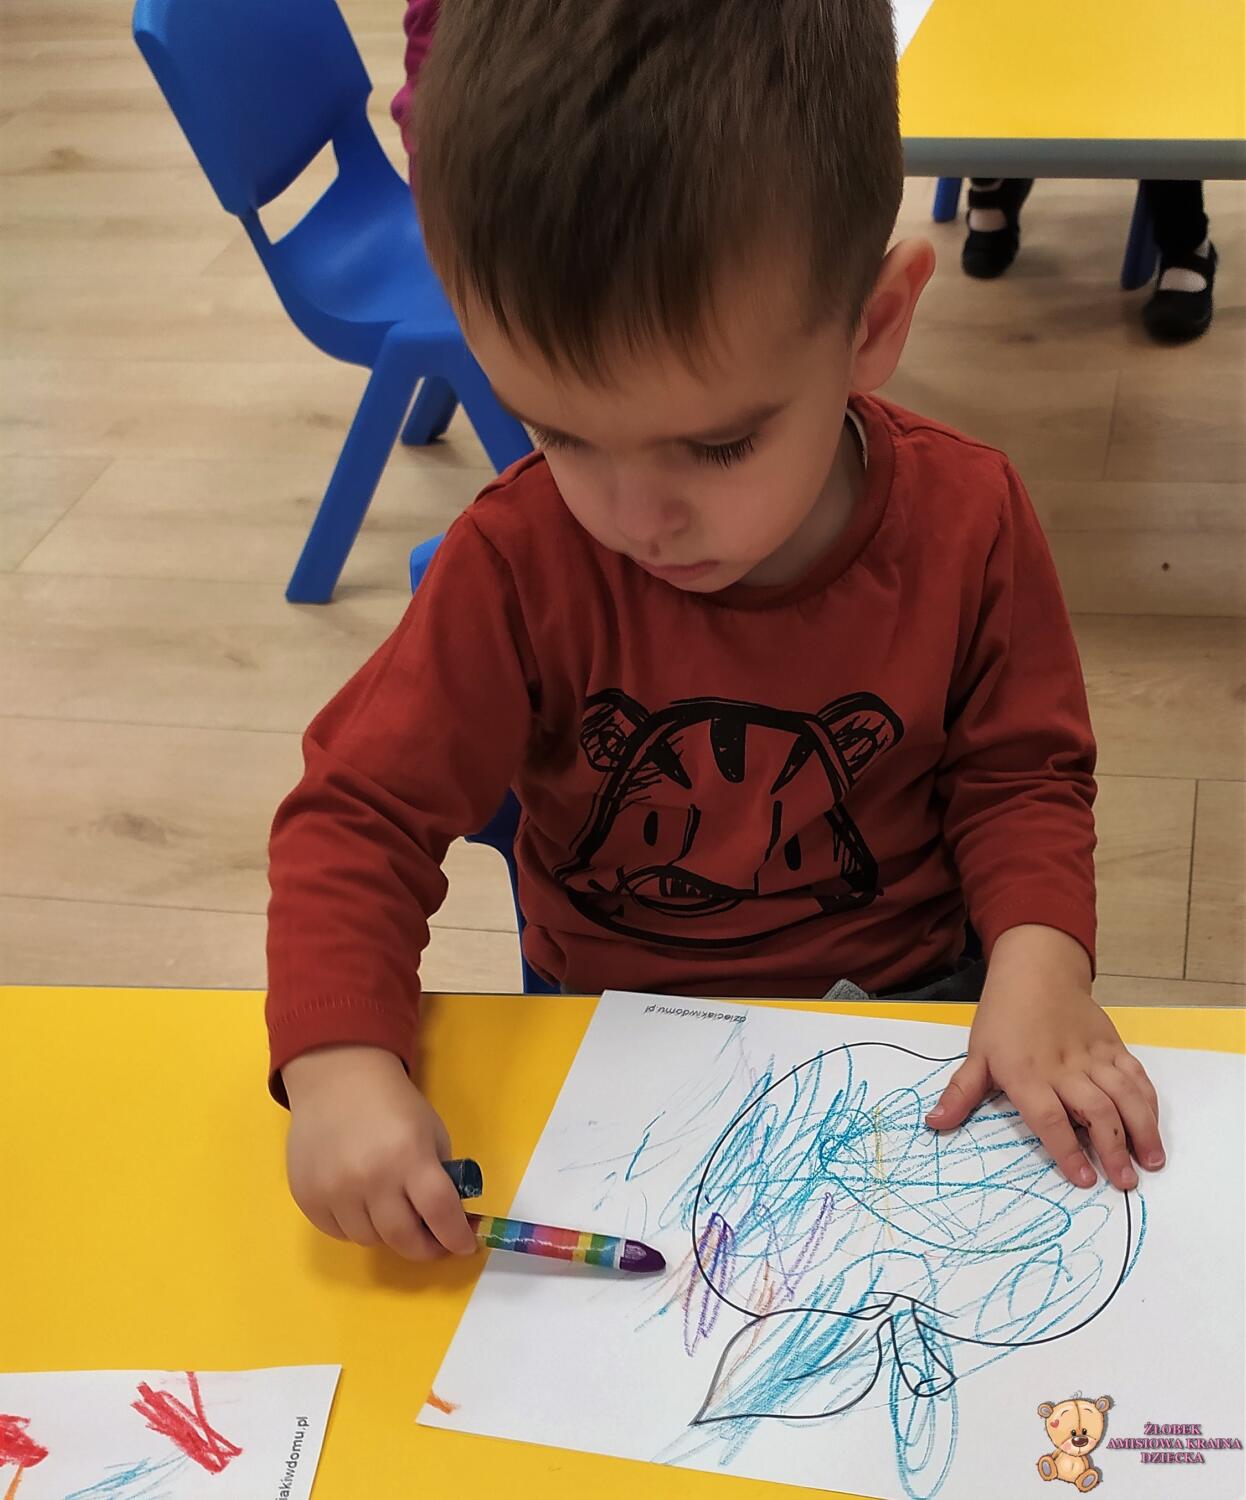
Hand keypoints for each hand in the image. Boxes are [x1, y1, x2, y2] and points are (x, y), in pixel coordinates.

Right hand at [282, 1045, 476, 1259]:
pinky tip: (364, 1206)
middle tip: (434, 1244)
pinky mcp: (308, 1197)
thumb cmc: (393, 1104)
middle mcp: (371, 1177)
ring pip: (370, 1240)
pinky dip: (357, 1228)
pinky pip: (339, 1233)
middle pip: (403, 1238)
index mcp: (409, 1155)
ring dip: (389, 1235)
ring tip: (395, 1213)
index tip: (465, 1245)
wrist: (337, 1079)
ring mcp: (335, 1190)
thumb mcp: (431, 1132)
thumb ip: (439, 1176)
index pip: (440, 1213)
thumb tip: (447, 1219)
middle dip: (425, 1248)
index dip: (456, 1236)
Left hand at [925, 925, 1164, 1190]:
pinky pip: (1136, 1075)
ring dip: (1141, 1129)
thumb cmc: (1002, 1017)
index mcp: (1026, 1074)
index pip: (1049, 1118)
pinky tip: (1152, 1126)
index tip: (1084, 1179)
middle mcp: (1064, 1068)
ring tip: (1151, 1162)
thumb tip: (933, 1124)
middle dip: (1114, 1149)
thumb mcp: (976, 1054)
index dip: (1067, 1150)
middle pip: (1096, 1111)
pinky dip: (1149, 1101)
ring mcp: (1093, 1056)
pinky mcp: (1113, 1045)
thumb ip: (960, 1093)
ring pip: (1124, 1094)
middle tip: (1125, 1183)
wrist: (1036, 970)